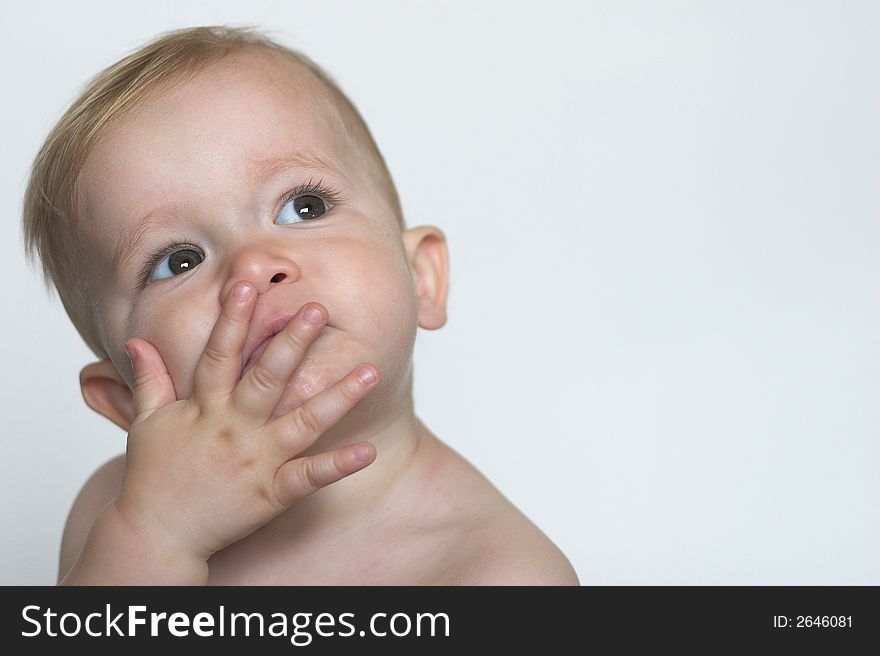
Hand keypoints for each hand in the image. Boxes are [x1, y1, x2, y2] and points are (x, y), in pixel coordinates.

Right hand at [115, 281, 378, 562]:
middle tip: (318, 309)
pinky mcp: (271, 492)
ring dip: (338, 396)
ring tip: (369, 370)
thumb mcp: (147, 422)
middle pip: (267, 378)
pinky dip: (338, 465)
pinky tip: (367, 451)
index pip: (220, 354)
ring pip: (303, 422)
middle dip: (292, 342)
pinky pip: (309, 476)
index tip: (248, 286)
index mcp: (205, 408)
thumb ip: (150, 379)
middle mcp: (234, 428)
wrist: (156, 534)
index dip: (233, 319)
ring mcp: (256, 460)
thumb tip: (136, 341)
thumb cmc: (153, 475)